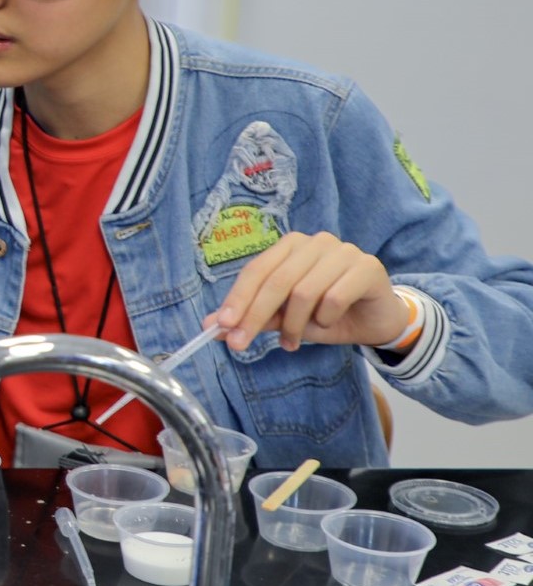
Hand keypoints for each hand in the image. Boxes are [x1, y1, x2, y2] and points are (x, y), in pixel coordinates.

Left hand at [212, 231, 410, 351]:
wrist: (375, 321)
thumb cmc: (326, 314)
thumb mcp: (284, 318)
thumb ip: (251, 317)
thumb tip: (210, 327)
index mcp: (290, 246)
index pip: (256, 271)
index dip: (236, 299)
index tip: (221, 326)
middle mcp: (315, 242)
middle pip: (276, 281)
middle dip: (254, 316)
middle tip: (240, 344)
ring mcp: (343, 251)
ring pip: (303, 292)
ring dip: (293, 325)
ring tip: (292, 341)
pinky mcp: (367, 266)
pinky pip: (334, 297)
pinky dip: (324, 318)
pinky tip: (327, 324)